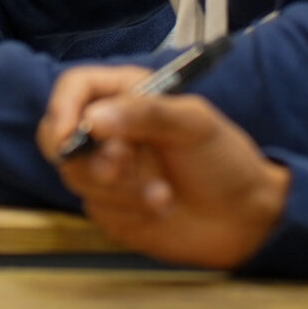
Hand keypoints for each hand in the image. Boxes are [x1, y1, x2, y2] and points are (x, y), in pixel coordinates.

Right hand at [37, 81, 289, 269]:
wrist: (247, 219)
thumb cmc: (225, 160)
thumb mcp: (195, 124)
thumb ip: (146, 114)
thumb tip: (92, 120)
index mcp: (128, 96)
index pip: (74, 89)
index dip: (61, 109)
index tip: (68, 135)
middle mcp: (111, 130)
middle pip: (60, 136)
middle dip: (89, 158)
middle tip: (122, 168)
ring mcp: (108, 171)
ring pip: (76, 177)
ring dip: (118, 189)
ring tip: (161, 194)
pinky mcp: (111, 208)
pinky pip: (96, 209)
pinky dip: (128, 211)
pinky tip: (161, 209)